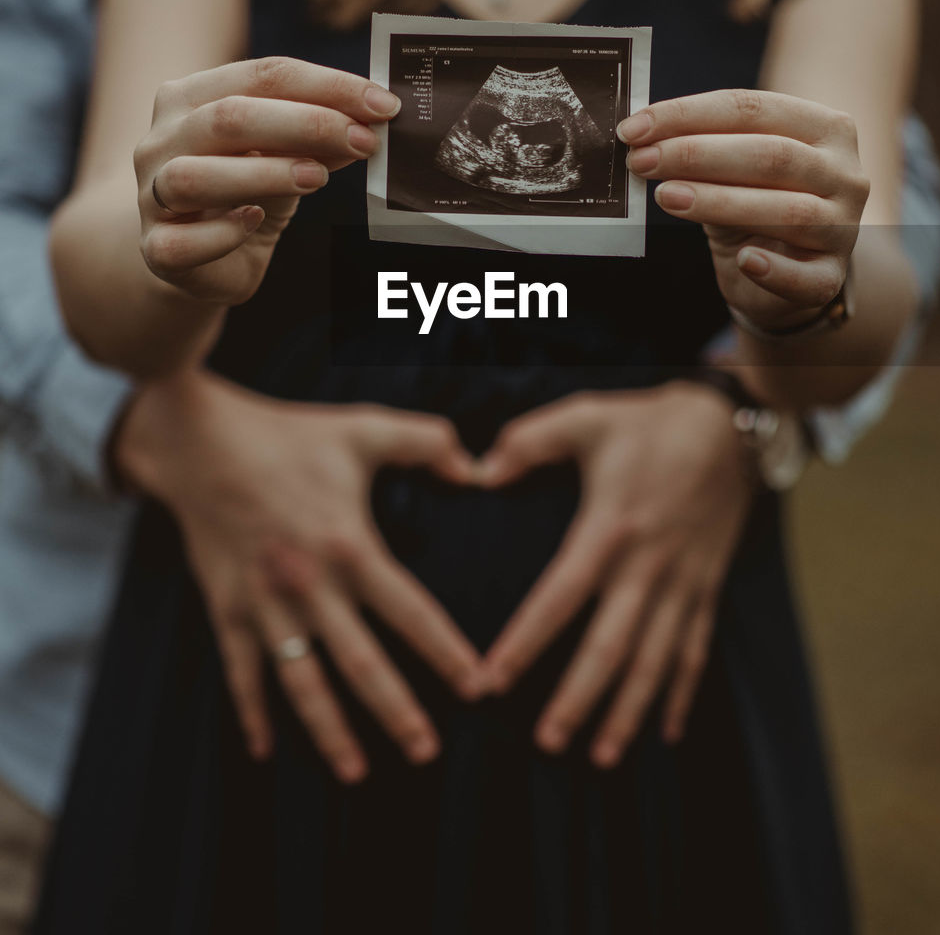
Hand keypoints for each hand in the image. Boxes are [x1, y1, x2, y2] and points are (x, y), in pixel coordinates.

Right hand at [112, 371, 481, 782]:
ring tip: (357, 771)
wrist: (202, 444)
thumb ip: (427, 442)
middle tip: (426, 751)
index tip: (478, 688)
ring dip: (330, 732)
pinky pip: (241, 673)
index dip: (447, 653)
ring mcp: (265, 606)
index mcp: (351, 548)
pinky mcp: (227, 609)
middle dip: (397, 713)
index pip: (412, 613)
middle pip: (362, 666)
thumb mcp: (364, 428)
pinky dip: (252, 713)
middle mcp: (311, 588)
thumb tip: (475, 467)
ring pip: (303, 684)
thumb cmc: (288, 436)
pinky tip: (265, 749)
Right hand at [133, 56, 399, 303]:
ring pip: (194, 176)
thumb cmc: (246, 192)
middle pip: (229, 117)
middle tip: (364, 140)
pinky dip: (222, 232)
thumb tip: (370, 120)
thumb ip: (319, 138)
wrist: (200, 258)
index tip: (382, 104)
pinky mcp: (155, 249)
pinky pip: (181, 242)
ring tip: (318, 178)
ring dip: (264, 173)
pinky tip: (255, 221)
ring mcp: (150, 194)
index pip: (263, 75)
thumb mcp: (287, 156)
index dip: (329, 86)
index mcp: (192, 96)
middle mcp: (163, 138)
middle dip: (307, 124)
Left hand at [476, 384, 751, 763]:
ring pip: (656, 661)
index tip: (492, 682)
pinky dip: (683, 694)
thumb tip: (478, 472)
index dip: (525, 642)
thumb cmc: (647, 423)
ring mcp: (682, 582)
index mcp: (609, 528)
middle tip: (547, 743)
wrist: (728, 428)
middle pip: (610, 646)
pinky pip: (696, 650)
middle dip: (579, 699)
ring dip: (629, 711)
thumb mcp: (584, 417)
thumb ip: (527, 441)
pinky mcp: (706, 587)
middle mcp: (647, 566)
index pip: (559, 597)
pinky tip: (668, 732)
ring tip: (602, 756)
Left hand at [619, 90, 869, 330]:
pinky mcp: (830, 277)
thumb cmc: (751, 206)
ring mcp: (844, 227)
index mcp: (824, 128)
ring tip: (665, 197)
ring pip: (788, 211)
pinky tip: (744, 260)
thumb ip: (699, 148)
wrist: (780, 273)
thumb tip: (640, 136)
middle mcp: (844, 173)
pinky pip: (805, 276)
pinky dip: (774, 269)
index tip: (635, 129)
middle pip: (771, 156)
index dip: (689, 115)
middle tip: (642, 161)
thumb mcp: (727, 170)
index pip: (752, 109)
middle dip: (697, 155)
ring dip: (720, 202)